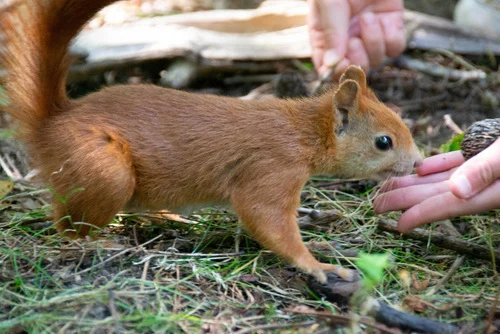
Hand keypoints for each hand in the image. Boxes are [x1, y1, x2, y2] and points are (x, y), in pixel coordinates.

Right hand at [308, 0, 404, 77]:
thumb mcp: (330, 4)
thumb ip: (332, 35)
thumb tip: (330, 67)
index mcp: (324, 38)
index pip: (327, 69)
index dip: (336, 73)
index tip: (342, 65)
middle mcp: (346, 41)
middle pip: (355, 70)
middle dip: (357, 59)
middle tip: (354, 40)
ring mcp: (369, 35)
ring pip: (376, 61)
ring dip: (373, 42)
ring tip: (367, 17)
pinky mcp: (391, 27)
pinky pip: (395, 48)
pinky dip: (390, 38)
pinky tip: (383, 20)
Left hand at [374, 138, 499, 231]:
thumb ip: (484, 170)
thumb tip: (457, 190)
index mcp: (491, 191)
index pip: (448, 205)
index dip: (421, 215)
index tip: (399, 225)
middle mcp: (484, 185)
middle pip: (438, 195)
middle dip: (406, 200)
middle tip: (376, 205)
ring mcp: (485, 170)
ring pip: (444, 179)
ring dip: (416, 183)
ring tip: (388, 186)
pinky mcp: (488, 154)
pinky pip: (458, 164)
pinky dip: (438, 166)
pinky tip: (419, 169)